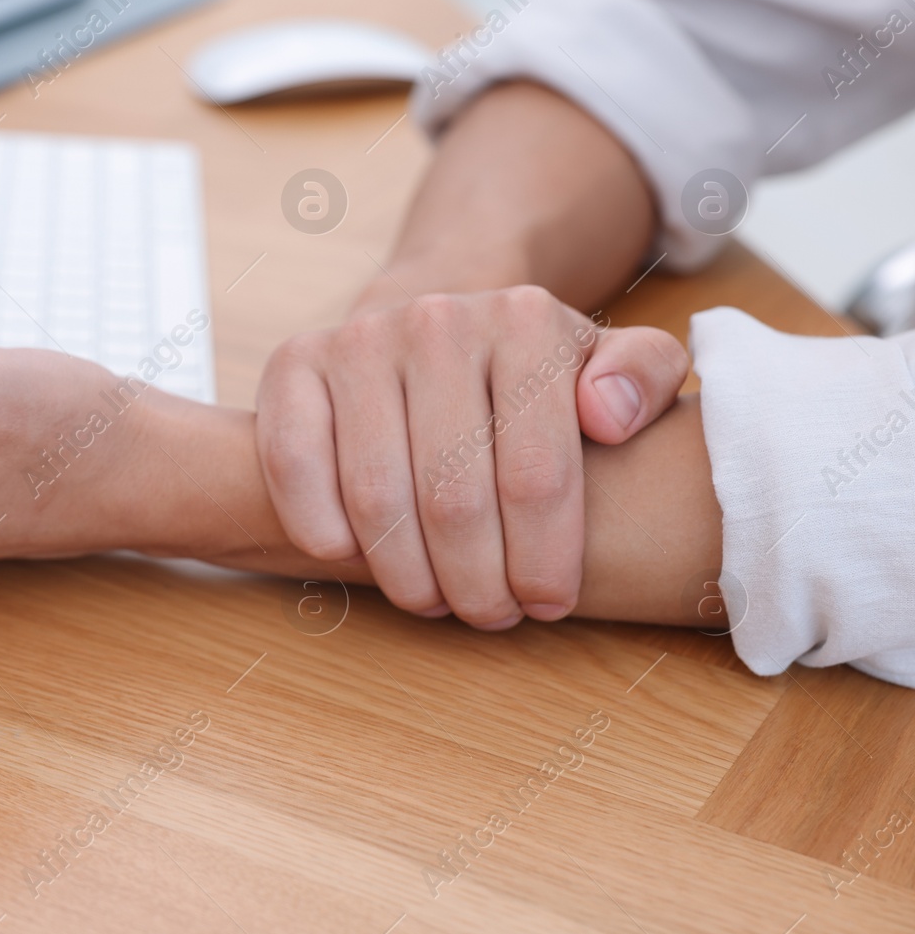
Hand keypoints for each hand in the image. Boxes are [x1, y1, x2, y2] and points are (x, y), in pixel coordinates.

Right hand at [255, 285, 689, 628]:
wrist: (427, 330)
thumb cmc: (527, 376)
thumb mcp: (607, 363)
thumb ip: (641, 378)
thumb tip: (605, 417)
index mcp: (525, 319)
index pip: (537, 476)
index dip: (544, 561)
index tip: (548, 603)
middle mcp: (437, 318)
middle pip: (454, 498)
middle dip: (477, 582)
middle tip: (490, 615)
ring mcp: (357, 338)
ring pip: (376, 496)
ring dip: (406, 573)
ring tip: (434, 599)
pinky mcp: (292, 362)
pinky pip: (296, 467)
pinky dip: (323, 531)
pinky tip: (356, 559)